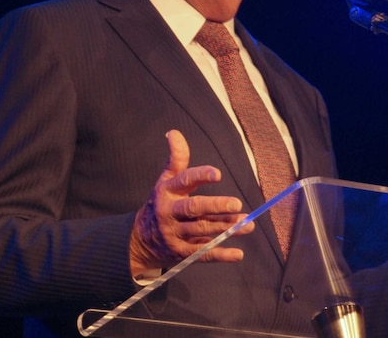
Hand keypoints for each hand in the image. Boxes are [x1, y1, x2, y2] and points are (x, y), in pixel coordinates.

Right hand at [129, 130, 253, 273]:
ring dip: (226, 228)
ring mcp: (175, 234)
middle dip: (216, 206)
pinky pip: (202, 254)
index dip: (200, 176)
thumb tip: (174, 132)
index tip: (217, 174)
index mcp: (167, 191)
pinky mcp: (181, 253)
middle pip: (194, 208)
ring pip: (202, 230)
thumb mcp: (165, 180)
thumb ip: (176, 158)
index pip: (184, 181)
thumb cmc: (161, 203)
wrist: (139, 240)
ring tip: (247, 225)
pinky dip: (220, 255)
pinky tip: (238, 254)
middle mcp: (170, 213)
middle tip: (237, 204)